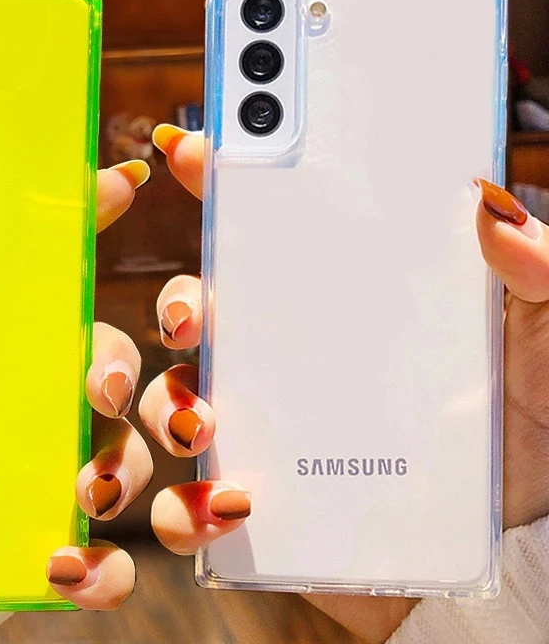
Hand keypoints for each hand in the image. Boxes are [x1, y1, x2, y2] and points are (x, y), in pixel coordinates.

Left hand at [0, 160, 153, 612]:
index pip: (35, 259)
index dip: (83, 213)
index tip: (115, 186)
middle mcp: (8, 382)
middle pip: (99, 350)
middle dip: (116, 358)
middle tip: (99, 383)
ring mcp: (23, 458)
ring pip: (115, 444)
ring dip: (122, 461)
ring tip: (88, 489)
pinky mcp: (25, 533)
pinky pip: (91, 551)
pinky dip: (100, 564)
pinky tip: (67, 567)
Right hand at [147, 124, 548, 642]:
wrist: (525, 531)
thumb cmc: (527, 418)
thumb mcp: (542, 332)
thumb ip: (532, 270)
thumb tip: (492, 205)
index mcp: (337, 296)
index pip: (261, 227)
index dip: (220, 180)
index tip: (195, 150)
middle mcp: (285, 352)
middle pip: (196, 311)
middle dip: (176, 304)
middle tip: (191, 317)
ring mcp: (266, 428)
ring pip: (174, 400)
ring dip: (169, 407)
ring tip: (201, 425)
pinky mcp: (263, 503)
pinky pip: (191, 505)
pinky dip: (187, 507)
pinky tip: (229, 508)